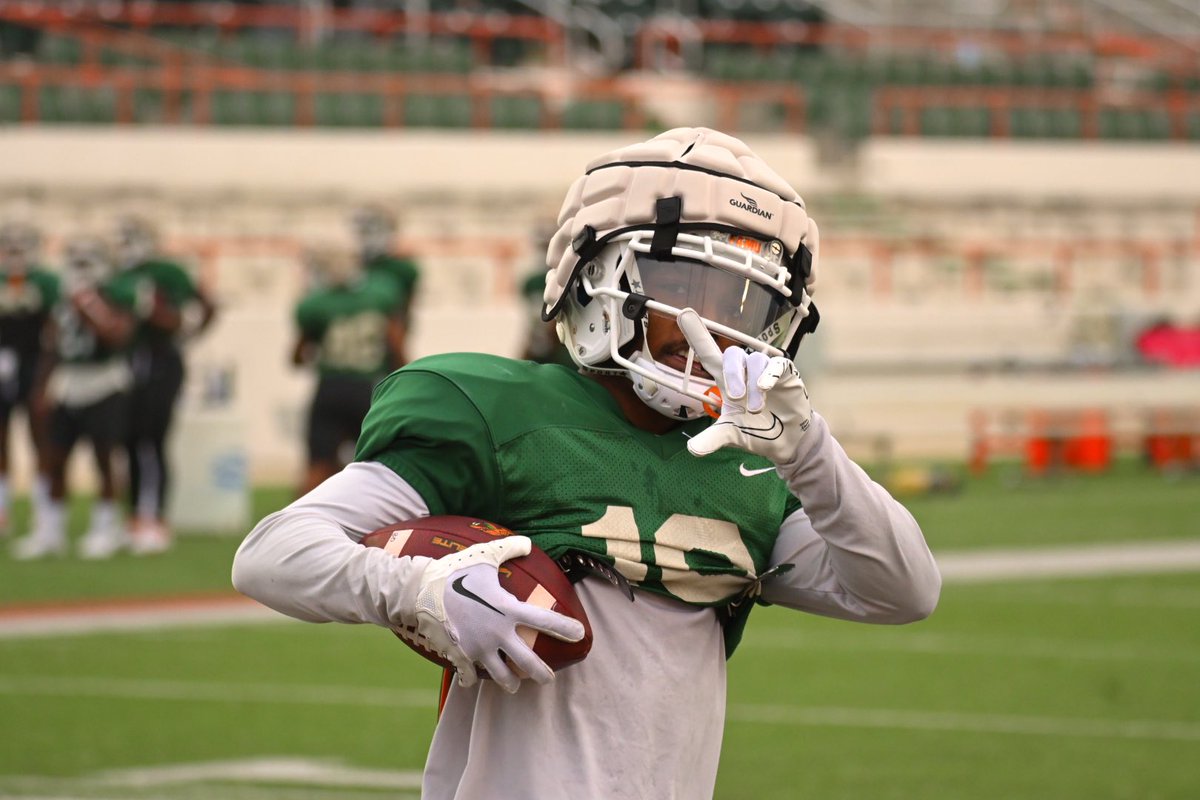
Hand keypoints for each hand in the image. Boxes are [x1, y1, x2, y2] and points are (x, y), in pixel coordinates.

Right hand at [413, 535, 585, 692]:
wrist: (421, 591)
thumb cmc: (456, 572)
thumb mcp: (485, 555)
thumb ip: (509, 548)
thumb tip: (528, 543)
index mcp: (508, 609)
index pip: (546, 621)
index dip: (566, 629)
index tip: (580, 634)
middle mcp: (497, 633)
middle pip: (528, 663)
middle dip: (542, 674)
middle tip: (549, 679)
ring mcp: (478, 648)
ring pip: (502, 676)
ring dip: (511, 681)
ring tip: (515, 683)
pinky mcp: (460, 655)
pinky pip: (469, 675)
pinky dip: (472, 679)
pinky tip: (473, 680)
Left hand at [678, 308, 812, 464]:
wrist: (788, 442)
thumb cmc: (757, 431)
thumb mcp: (732, 435)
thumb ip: (713, 438)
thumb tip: (692, 449)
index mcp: (727, 381)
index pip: (709, 353)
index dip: (697, 334)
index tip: (683, 314)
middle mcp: (744, 371)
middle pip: (731, 353)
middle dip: (731, 374)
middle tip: (736, 398)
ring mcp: (765, 370)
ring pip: (755, 360)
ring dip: (753, 384)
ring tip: (755, 409)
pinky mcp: (786, 374)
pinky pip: (778, 363)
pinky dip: (770, 374)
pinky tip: (766, 388)